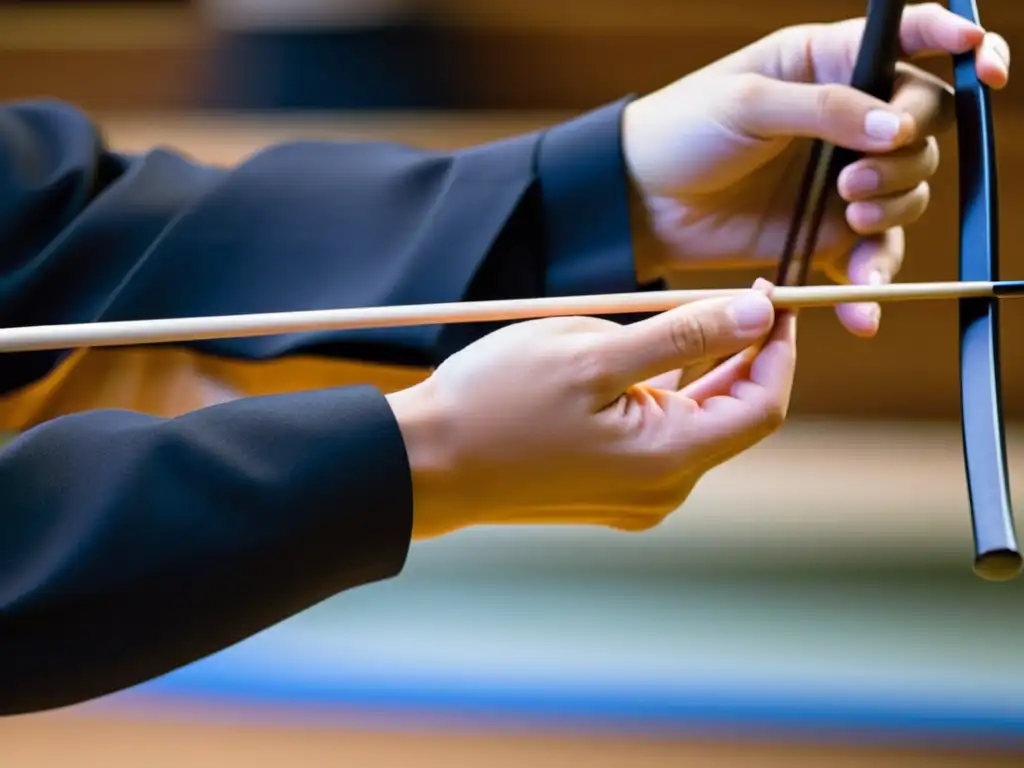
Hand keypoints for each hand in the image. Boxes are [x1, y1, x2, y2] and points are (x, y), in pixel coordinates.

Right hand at [387, 282, 795, 538]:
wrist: (426, 463)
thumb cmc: (497, 403)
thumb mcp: (593, 352)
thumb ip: (684, 335)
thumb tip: (758, 313)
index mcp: (669, 459)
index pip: (763, 404)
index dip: (777, 348)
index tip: (771, 297)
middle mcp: (663, 489)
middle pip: (731, 415)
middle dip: (742, 354)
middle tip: (737, 296)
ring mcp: (635, 496)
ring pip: (692, 423)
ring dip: (699, 371)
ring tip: (680, 318)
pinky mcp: (608, 490)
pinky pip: (657, 438)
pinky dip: (662, 396)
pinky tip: (644, 362)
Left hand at [623, 2, 1010, 336]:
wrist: (640, 201)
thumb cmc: (682, 132)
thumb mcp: (747, 103)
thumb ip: (826, 110)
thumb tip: (899, 127)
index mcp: (827, 63)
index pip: (909, 42)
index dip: (954, 43)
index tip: (984, 64)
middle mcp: (846, 118)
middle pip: (923, 128)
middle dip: (903, 155)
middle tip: (853, 181)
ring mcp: (839, 178)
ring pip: (908, 191)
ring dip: (892, 209)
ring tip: (848, 217)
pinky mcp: (822, 232)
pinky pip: (869, 256)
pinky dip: (871, 280)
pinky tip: (862, 306)